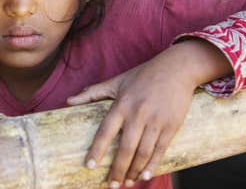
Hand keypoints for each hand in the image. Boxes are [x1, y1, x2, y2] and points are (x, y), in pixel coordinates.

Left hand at [67, 40, 231, 186]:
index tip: (89, 166)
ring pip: (143, 153)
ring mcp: (156, 121)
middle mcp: (138, 114)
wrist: (177, 68)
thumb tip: (68, 101)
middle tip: (111, 185)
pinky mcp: (172, 125)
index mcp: (122, 104)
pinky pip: (160, 150)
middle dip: (117, 170)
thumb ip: (92, 92)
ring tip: (126, 182)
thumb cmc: (144, 75)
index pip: (106, 131)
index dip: (97, 150)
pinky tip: (145, 175)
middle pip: (126, 149)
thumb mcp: (117, 81)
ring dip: (134, 171)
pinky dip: (152, 165)